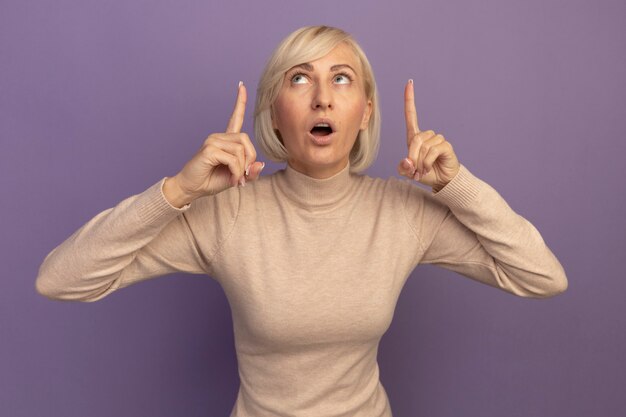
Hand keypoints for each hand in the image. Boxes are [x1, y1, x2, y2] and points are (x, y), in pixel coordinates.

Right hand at [164, 82, 264, 205]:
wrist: (191, 189)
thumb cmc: (211, 181)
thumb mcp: (237, 178)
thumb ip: (249, 171)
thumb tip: (261, 164)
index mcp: (225, 140)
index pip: (234, 117)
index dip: (240, 103)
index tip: (241, 86)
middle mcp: (218, 137)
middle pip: (245, 139)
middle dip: (250, 159)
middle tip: (245, 176)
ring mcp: (212, 141)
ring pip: (240, 150)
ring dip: (242, 168)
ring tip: (237, 180)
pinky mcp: (208, 149)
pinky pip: (233, 159)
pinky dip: (236, 172)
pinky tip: (232, 180)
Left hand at [397, 79, 459, 191]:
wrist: (442, 181)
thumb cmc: (425, 173)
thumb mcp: (409, 172)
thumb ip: (403, 167)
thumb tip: (407, 161)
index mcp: (415, 137)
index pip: (411, 115)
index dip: (409, 99)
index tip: (409, 82)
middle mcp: (427, 135)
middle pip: (414, 139)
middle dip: (412, 157)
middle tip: (415, 172)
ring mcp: (437, 139)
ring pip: (423, 146)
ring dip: (420, 162)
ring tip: (423, 170)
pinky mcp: (445, 145)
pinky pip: (432, 151)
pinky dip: (427, 162)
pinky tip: (429, 167)